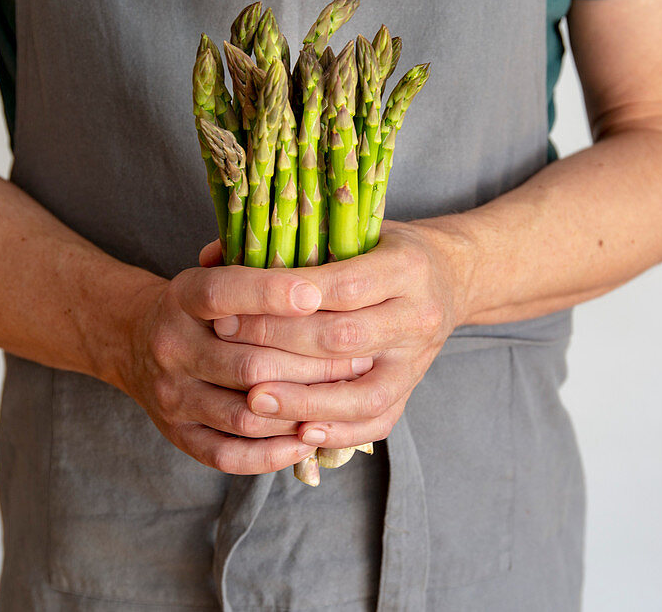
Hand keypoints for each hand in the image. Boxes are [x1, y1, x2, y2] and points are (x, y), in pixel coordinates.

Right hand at [115, 244, 373, 474]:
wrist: (133, 341)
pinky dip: (272, 454)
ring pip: (245, 414)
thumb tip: (316, 249)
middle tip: (361, 358)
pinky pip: (229, 455)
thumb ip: (257, 262)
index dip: (271, 294)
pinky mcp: (178, 435)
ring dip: (300, 411)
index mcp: (181, 297)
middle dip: (312, 365)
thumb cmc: (202, 305)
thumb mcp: (217, 269)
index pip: (223, 294)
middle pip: (248, 364)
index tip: (318, 293)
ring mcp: (172, 396)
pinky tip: (307, 440)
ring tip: (344, 400)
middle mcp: (171, 347)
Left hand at [210, 220, 472, 450]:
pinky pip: (377, 421)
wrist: (448, 278)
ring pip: (362, 392)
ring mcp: (418, 359)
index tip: (233, 306)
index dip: (285, 301)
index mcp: (407, 266)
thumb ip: (292, 242)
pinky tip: (298, 433)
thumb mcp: (351, 229)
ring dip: (304, 400)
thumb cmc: (384, 248)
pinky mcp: (413, 389)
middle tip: (225, 345)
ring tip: (253, 400)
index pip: (341, 286)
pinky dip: (337, 431)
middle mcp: (420, 314)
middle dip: (278, 345)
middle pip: (343, 339)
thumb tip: (212, 255)